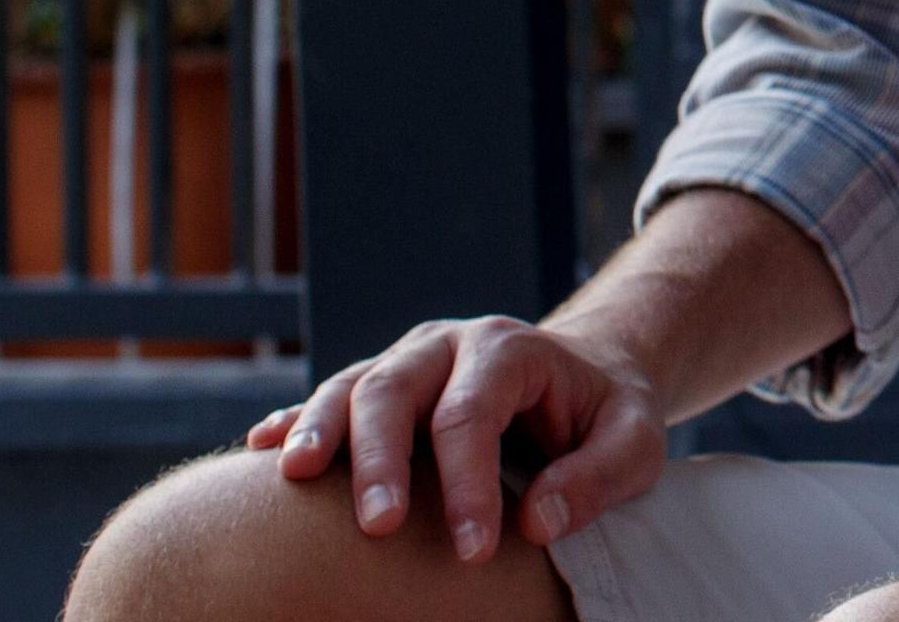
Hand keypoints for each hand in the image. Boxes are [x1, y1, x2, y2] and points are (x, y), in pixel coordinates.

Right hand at [244, 314, 667, 563]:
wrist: (587, 371)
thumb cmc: (608, 413)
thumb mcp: (637, 440)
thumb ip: (599, 476)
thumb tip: (538, 523)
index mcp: (510, 350)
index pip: (474, 416)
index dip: (467, 485)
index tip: (470, 552)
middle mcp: (448, 345)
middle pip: (397, 390)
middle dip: (380, 459)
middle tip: (378, 527)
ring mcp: (407, 359)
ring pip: (351, 386)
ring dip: (318, 431)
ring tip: (292, 478)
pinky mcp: (381, 383)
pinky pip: (328, 396)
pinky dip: (295, 422)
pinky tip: (261, 451)